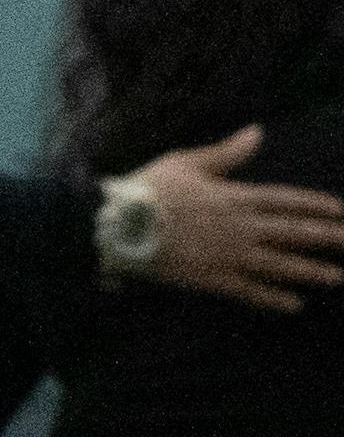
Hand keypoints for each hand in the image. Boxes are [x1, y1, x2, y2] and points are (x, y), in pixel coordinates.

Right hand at [122, 137, 343, 307]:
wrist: (115, 226)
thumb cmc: (147, 190)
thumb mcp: (186, 162)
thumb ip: (227, 152)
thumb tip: (258, 131)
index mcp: (236, 197)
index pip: (289, 201)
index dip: (318, 205)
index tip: (342, 211)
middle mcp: (240, 227)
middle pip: (296, 234)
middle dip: (330, 239)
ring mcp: (228, 255)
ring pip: (281, 265)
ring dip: (312, 271)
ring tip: (338, 277)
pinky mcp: (210, 278)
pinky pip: (249, 291)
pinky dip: (273, 298)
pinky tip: (294, 305)